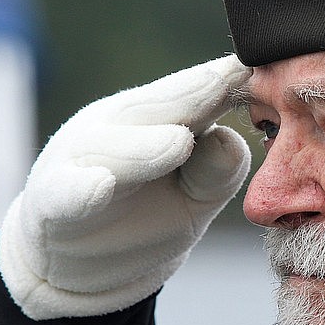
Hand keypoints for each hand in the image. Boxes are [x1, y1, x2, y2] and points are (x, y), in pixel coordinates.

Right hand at [0, 55, 252, 319]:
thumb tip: (229, 138)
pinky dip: (82, 190)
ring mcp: (80, 163)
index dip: (230, 80)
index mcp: (154, 120)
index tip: (269, 59)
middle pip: (157, 110)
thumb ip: (217, 170)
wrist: (78, 265)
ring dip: (145, 147)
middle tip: (231, 78)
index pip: (197, 96)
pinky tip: (100, 186)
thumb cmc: (145, 213)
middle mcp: (115, 129)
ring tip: (179, 144)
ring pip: (113, 149)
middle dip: (195, 93)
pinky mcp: (55, 205)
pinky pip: (67, 195)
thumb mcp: (193, 197)